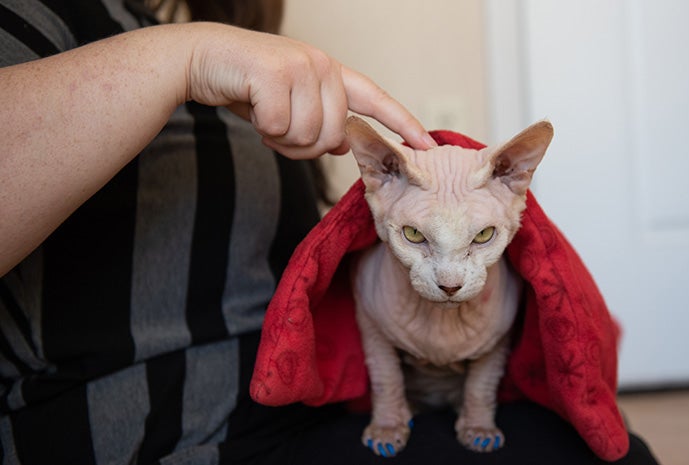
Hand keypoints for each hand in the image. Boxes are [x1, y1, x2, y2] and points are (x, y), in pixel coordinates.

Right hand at [184, 23, 435, 157]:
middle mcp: (323, 66)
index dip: (402, 123)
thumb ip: (319, 123)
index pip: (375, 100)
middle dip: (302, 146)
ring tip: (265, 117)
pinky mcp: (277, 71)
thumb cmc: (247, 86)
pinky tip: (251, 106)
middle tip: (277, 130)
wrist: (203, 58)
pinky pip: (279, 126)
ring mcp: (302, 65)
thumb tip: (342, 147)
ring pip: (308, 135)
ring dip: (281, 139)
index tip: (427, 145)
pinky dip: (262, 129)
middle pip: (333, 136)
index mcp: (331, 74)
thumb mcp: (290, 108)